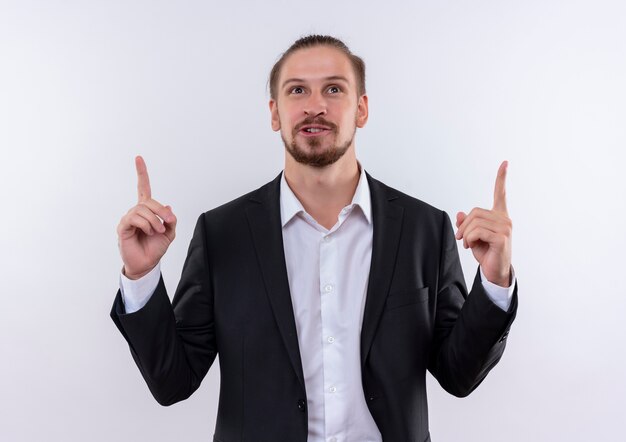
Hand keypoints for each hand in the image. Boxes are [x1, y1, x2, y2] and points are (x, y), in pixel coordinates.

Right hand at [117, 156, 176, 279]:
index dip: (141, 173)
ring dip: (154, 220)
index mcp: (147, 211)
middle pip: (148, 201)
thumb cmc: (155, 248)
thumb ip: (170, 220)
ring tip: (158, 231)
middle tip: (169, 221)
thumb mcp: (169, 233)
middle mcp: (136, 212)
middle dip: (160, 210)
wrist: (147, 264)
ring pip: (142, 210)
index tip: (138, 158)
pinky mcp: (123, 227)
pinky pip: (134, 218)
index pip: (143, 188)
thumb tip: (168, 207)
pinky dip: (145, 224)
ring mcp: (128, 219)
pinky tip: (149, 232)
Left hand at [455, 161, 511, 286]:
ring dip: (465, 234)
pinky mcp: (502, 238)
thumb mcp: (472, 236)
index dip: (501, 178)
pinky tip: (470, 246)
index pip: (500, 194)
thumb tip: (460, 213)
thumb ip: (466, 224)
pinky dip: (468, 238)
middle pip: (474, 212)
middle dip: (463, 226)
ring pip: (474, 222)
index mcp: (499, 216)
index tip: (505, 163)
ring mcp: (505, 228)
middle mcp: (504, 220)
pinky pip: (477, 231)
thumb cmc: (485, 253)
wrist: (494, 271)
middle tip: (461, 238)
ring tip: (467, 244)